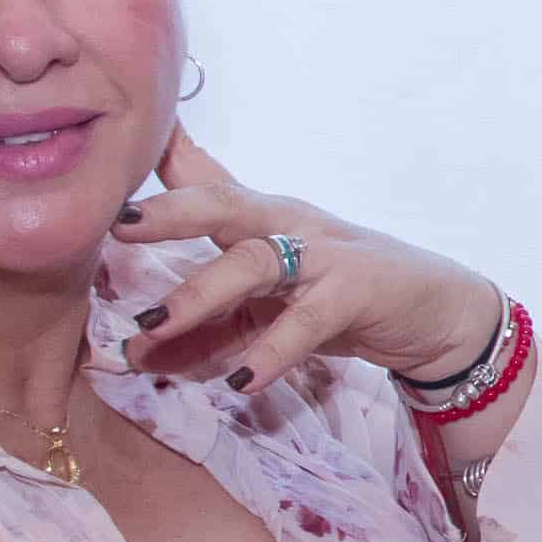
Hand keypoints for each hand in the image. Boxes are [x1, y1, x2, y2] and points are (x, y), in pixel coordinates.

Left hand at [116, 131, 508, 402]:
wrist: (439, 316)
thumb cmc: (343, 302)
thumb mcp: (266, 312)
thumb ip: (205, 330)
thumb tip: (132, 356)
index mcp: (262, 218)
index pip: (203, 184)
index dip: (155, 165)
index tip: (102, 158)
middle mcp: (287, 223)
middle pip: (220, 202)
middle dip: (166, 212)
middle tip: (113, 225)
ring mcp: (324, 254)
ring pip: (253, 260)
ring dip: (200, 294)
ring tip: (153, 327)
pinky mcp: (357, 291)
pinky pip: (305, 321)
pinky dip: (270, 351)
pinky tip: (241, 383)